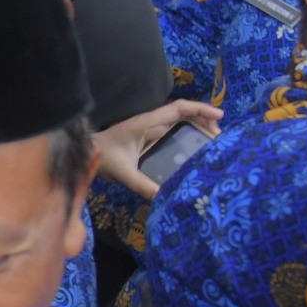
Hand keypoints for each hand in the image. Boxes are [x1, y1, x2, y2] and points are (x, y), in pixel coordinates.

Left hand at [94, 99, 222, 200]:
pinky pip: (173, 132)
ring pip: (180, 122)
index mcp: (147, 123)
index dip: (200, 109)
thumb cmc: (103, 157)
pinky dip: (187, 135)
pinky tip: (195, 150)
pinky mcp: (149, 137)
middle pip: (184, 113)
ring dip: (197, 127)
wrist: (86, 152)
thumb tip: (164, 198)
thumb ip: (142, 185)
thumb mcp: (123, 173)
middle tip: (220, 137)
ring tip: (213, 143)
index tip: (219, 115)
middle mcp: (151, 123)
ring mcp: (150, 129)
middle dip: (204, 120)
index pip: (178, 108)